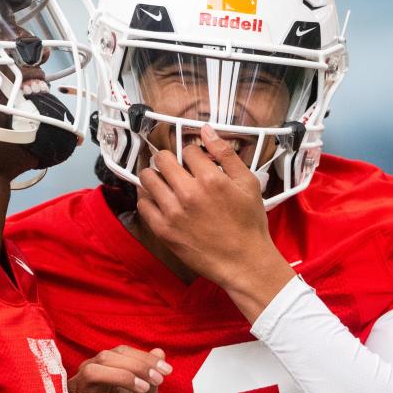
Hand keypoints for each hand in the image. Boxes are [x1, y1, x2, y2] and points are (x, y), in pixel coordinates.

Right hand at [70, 345, 170, 392]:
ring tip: (142, 389)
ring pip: (92, 372)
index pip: (120, 351)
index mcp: (102, 370)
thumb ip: (150, 377)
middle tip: (157, 381)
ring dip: (121, 376)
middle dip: (136, 366)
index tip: (167, 372)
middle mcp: (87, 377)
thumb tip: (159, 352)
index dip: (144, 358)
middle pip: (106, 357)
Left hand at [136, 125, 294, 320]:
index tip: (196, 162)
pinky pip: (142, 203)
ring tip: (164, 182)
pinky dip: (148, 198)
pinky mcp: (162, 230)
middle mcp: (187, 193)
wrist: (243, 261)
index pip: (188, 150)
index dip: (193, 153)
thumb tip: (206, 130)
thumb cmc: (249, 223)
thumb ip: (226, 154)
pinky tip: (159, 200)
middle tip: (175, 168)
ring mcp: (172, 212)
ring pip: (147, 179)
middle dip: (169, 159)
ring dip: (154, 175)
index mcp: (210, 178)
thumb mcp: (248, 183)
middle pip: (162, 159)